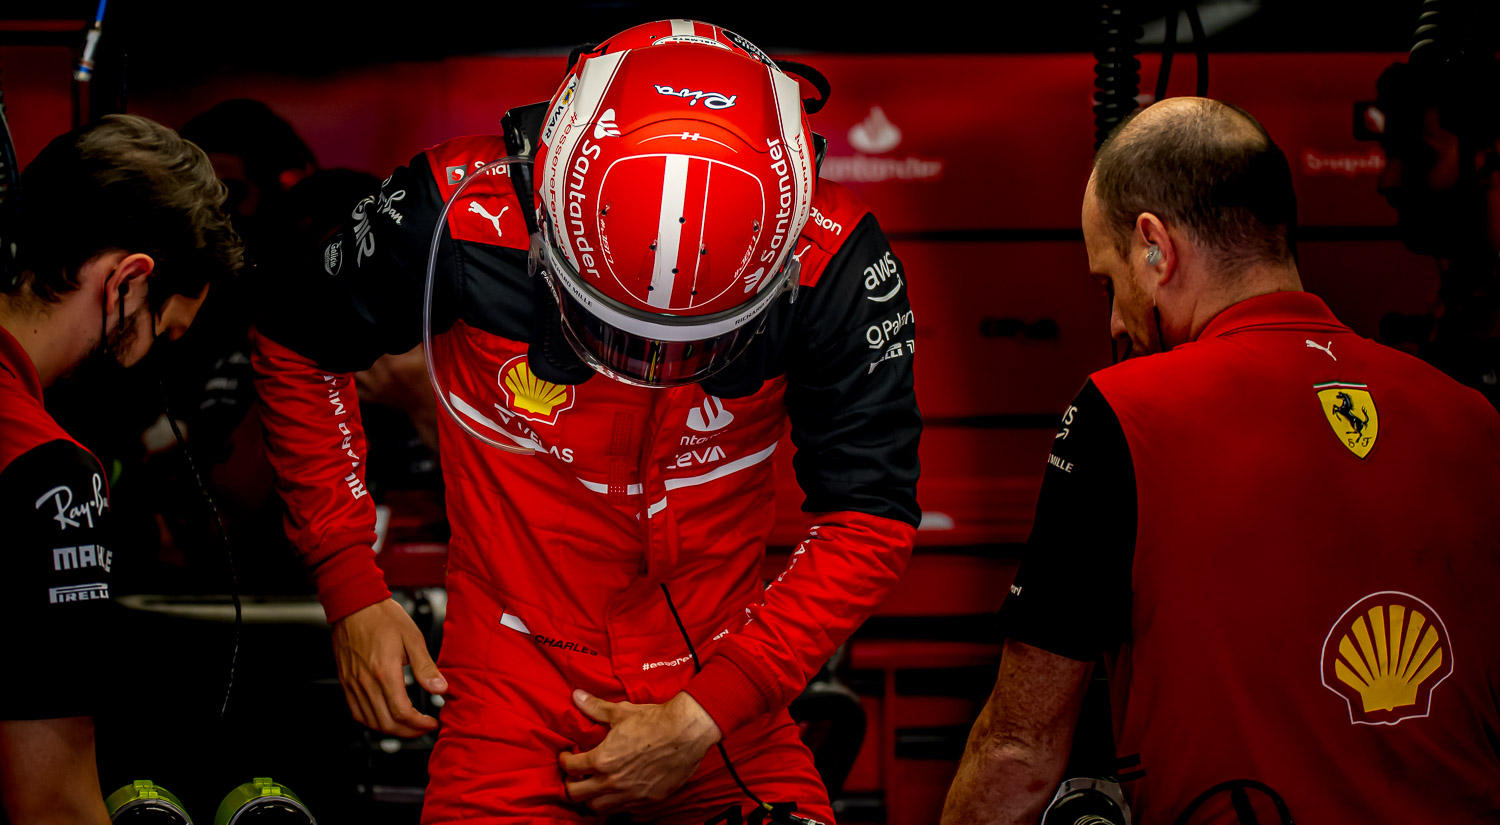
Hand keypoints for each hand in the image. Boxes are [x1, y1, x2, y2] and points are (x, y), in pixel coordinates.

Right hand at [331, 599, 447, 736]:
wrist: (354, 604)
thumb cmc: (383, 617)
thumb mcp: (413, 638)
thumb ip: (426, 667)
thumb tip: (440, 689)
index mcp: (384, 672)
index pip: (402, 713)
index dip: (420, 724)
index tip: (432, 722)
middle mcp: (366, 682)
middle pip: (387, 723)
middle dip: (409, 732)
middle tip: (424, 727)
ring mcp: (353, 684)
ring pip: (370, 722)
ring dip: (392, 730)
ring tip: (409, 725)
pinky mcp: (346, 682)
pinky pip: (356, 712)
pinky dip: (372, 721)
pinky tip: (385, 717)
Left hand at [559, 690, 721, 811]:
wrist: (686, 732)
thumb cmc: (654, 721)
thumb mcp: (621, 712)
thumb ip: (595, 708)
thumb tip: (577, 696)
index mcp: (602, 759)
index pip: (571, 768)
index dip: (565, 761)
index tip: (567, 757)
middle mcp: (612, 782)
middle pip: (577, 795)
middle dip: (571, 785)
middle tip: (575, 776)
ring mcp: (630, 794)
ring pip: (598, 808)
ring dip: (592, 799)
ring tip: (594, 789)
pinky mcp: (648, 801)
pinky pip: (625, 813)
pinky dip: (618, 806)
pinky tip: (619, 796)